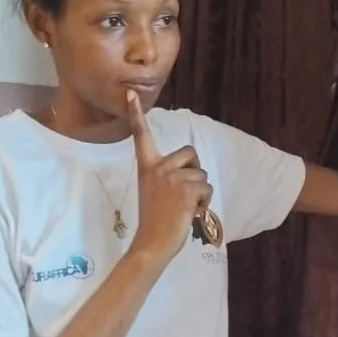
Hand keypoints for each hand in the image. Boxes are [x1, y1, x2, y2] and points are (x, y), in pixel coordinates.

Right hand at [126, 91, 211, 263]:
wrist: (153, 242)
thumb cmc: (155, 221)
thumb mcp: (154, 192)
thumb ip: (167, 177)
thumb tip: (192, 172)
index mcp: (146, 167)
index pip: (141, 136)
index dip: (136, 115)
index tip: (131, 94)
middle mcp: (158, 167)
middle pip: (190, 153)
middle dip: (195, 171)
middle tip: (184, 193)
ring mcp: (172, 177)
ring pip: (202, 175)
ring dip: (200, 192)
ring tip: (185, 207)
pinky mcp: (187, 188)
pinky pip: (207, 188)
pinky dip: (204, 202)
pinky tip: (191, 212)